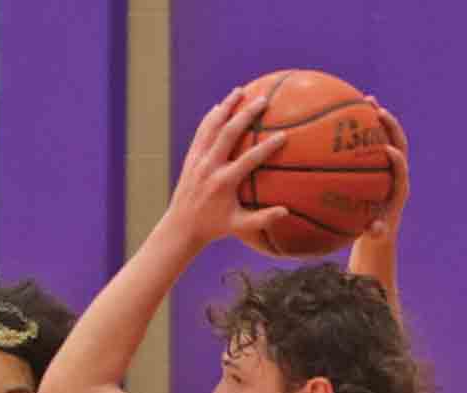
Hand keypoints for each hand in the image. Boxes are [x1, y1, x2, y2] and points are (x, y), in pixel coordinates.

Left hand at [167, 88, 288, 250]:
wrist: (181, 227)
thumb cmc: (213, 227)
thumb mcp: (238, 226)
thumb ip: (261, 219)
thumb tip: (286, 212)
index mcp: (223, 183)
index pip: (249, 160)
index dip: (267, 147)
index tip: (283, 136)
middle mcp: (209, 167)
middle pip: (228, 133)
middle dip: (246, 114)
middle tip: (263, 99)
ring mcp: (197, 160)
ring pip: (211, 127)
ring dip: (226, 107)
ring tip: (240, 91)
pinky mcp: (190, 158)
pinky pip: (201, 133)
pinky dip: (210, 118)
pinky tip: (220, 106)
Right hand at [362, 101, 408, 239]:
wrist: (381, 227)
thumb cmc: (375, 232)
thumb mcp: (375, 235)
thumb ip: (376, 232)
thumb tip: (374, 231)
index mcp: (399, 187)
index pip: (401, 168)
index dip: (396, 159)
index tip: (387, 150)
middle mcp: (397, 171)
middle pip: (399, 142)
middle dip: (391, 127)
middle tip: (378, 111)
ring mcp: (388, 164)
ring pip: (386, 136)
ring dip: (378, 119)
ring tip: (366, 100)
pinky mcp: (378, 161)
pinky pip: (371, 140)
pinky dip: (363, 127)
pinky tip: (347, 114)